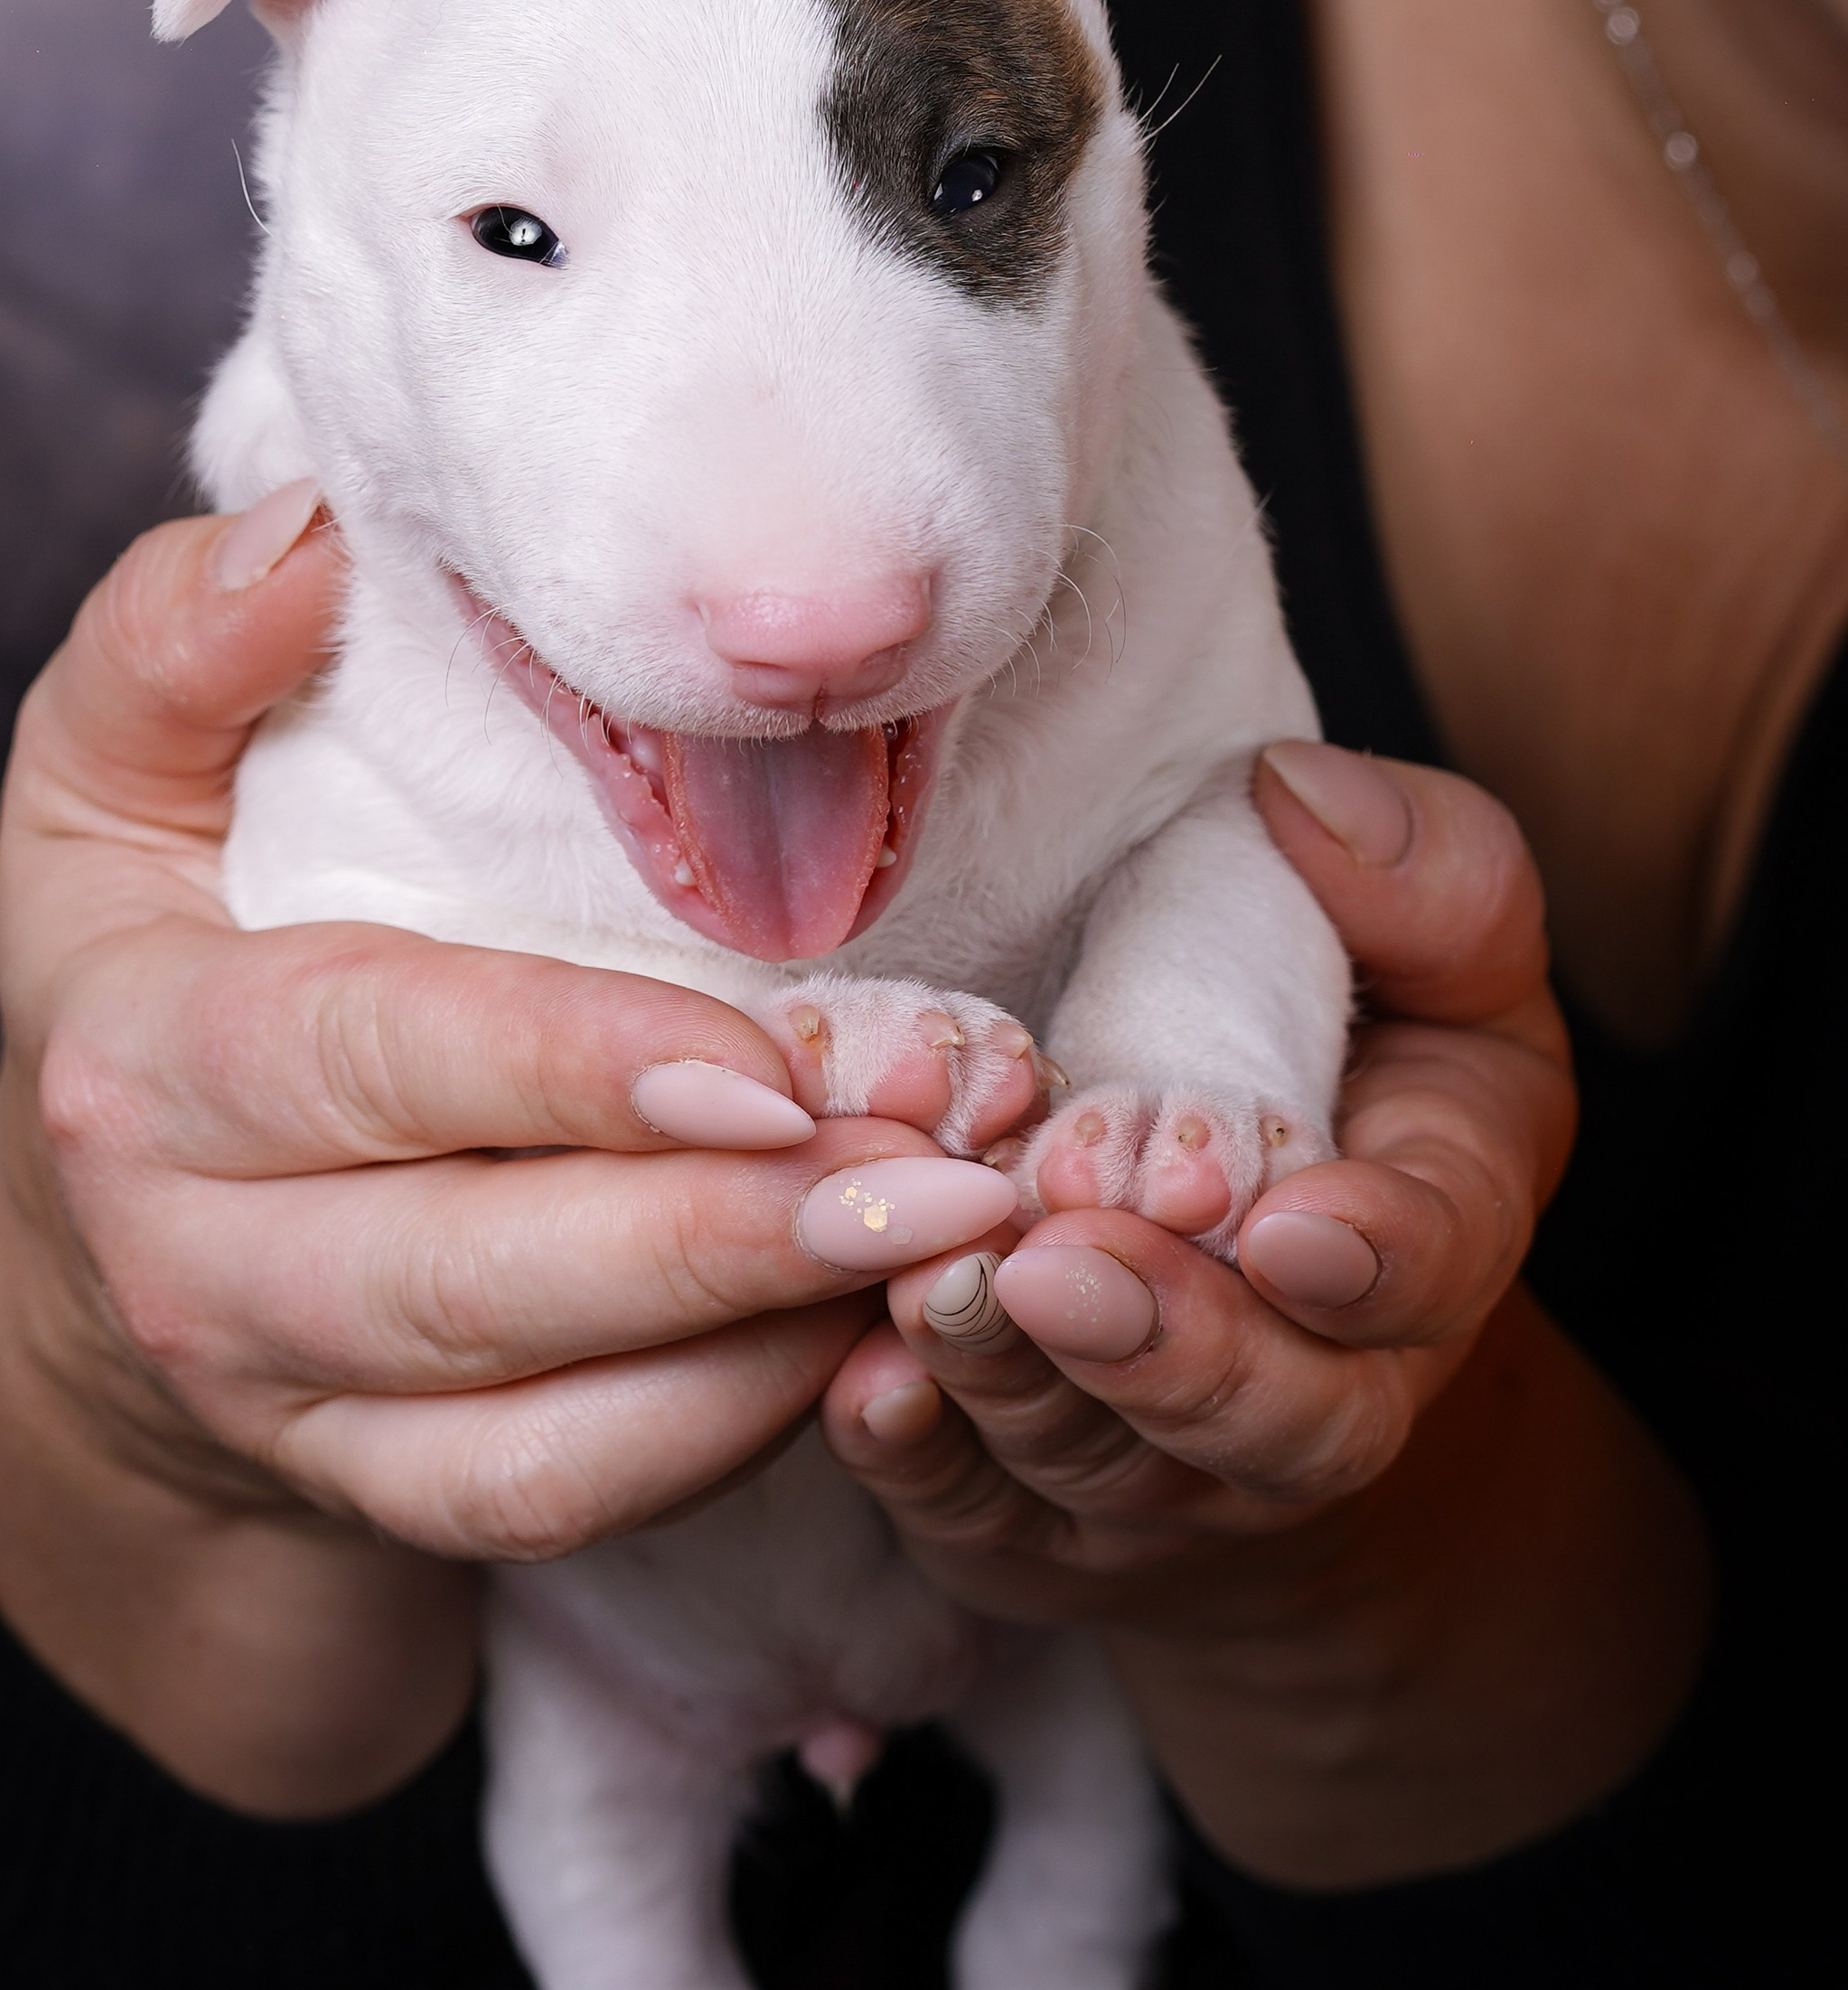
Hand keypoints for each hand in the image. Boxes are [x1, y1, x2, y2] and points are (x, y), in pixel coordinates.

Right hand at [0, 492, 1011, 1815]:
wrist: (121, 1185)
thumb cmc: (167, 914)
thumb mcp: (112, 760)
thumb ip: (178, 643)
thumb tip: (305, 537)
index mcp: (145, 1060)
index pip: (370, 1062)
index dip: (571, 1068)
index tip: (769, 1061)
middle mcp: (199, 1262)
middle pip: (473, 1275)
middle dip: (723, 1236)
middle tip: (947, 1171)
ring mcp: (291, 1399)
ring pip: (538, 1428)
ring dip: (761, 1347)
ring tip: (955, 1240)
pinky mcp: (382, 1485)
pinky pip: (564, 1498)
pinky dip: (725, 1438)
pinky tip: (872, 1326)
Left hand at [820, 744, 1709, 1882]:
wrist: (1260, 1281)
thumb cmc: (1349, 1065)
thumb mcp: (1439, 954)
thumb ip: (1424, 872)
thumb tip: (1299, 797)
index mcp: (1430, 1237)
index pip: (1424, 1272)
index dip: (1370, 1260)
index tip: (1292, 1224)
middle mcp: (1315, 1388)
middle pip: (1260, 1415)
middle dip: (1162, 1344)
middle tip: (1062, 1261)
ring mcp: (1164, 1469)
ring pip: (1093, 1457)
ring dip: (1011, 1380)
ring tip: (932, 1285)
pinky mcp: (1023, 1502)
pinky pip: (965, 1502)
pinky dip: (912, 1449)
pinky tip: (861, 1379)